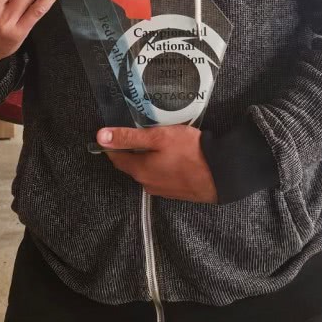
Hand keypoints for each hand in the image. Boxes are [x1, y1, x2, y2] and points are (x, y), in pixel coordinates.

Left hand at [97, 124, 216, 202]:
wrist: (221, 173)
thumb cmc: (190, 152)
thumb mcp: (158, 137)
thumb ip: (129, 137)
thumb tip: (100, 136)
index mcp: (139, 171)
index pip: (116, 157)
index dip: (112, 143)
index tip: (115, 130)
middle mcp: (147, 184)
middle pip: (132, 164)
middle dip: (132, 149)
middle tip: (141, 131)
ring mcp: (162, 190)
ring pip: (147, 170)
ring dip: (149, 157)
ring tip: (160, 141)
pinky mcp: (176, 191)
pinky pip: (161, 175)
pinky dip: (162, 164)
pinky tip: (173, 155)